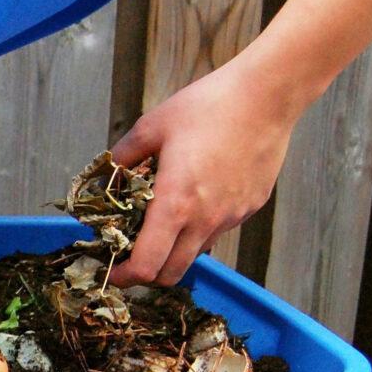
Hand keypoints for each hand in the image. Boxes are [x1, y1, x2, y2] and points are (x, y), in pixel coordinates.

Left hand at [109, 58, 299, 287]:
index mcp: (175, 204)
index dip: (125, 276)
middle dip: (145, 274)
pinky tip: (194, 200)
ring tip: (160, 224)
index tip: (112, 269)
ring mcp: (231, 217)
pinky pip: (217, 232)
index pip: (147, 267)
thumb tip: (104, 175)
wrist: (268, 95)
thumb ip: (121, 157)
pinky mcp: (249, 208)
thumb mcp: (151, 127)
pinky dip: (198, 229)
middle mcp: (205, 220)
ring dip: (172, 251)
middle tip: (130, 255)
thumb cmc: (208, 106)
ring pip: (194, 254)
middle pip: (170, 274)